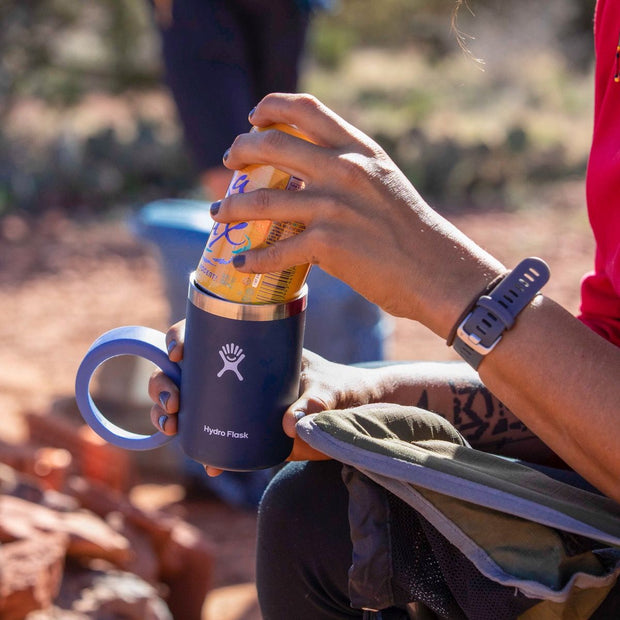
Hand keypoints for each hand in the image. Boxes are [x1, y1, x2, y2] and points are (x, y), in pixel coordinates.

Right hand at [147, 323, 383, 470]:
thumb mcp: (332, 390)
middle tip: (172, 403)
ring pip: (190, 404)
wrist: (356, 419)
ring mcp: (239, 402)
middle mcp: (239, 372)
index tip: (178, 353)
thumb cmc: (344, 390)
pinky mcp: (245, 431)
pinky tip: (209, 464)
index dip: (181, 337)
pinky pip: (214, 438)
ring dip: (170, 415)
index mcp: (255, 348)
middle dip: (164, 383)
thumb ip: (318, 402)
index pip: (208, 331)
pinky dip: (205, 451)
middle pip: (186, 371)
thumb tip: (292, 423)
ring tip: (172, 428)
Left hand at [216, 93, 504, 337]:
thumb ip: (347, 173)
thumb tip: (304, 182)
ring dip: (232, 208)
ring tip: (220, 214)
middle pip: (272, 145)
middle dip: (241, 150)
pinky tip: (242, 262)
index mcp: (359, 150)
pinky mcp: (327, 245)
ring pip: (260, 201)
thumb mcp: (383, 184)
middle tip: (229, 162)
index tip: (253, 118)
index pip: (306, 109)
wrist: (438, 271)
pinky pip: (275, 250)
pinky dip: (253, 258)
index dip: (270, 106)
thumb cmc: (412, 232)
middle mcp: (344, 170)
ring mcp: (333, 207)